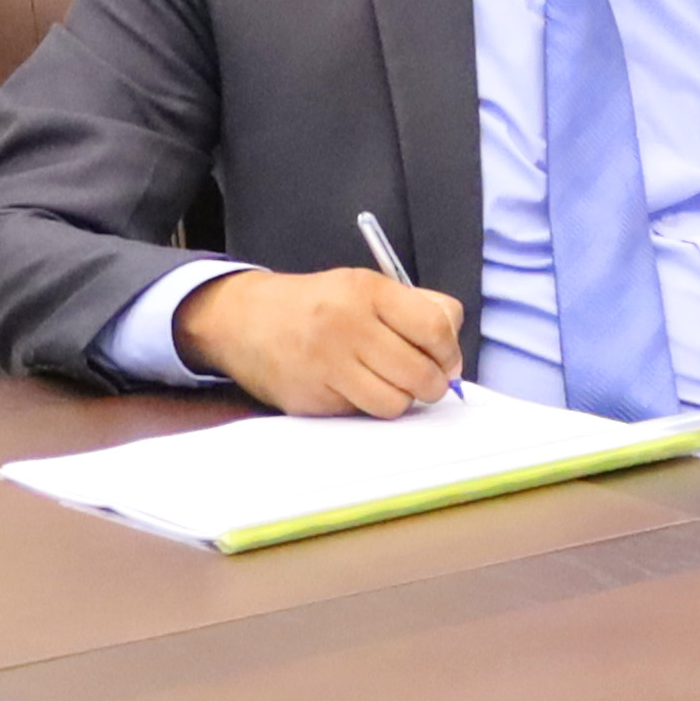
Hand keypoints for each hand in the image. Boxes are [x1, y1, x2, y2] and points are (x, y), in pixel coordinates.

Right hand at [176, 265, 462, 414]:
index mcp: (366, 291)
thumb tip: (454, 351)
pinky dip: (367, 406)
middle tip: (427, 381)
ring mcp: (326, 364)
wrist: (245, 320)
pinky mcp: (311, 397)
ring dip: (402, 399)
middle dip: (433, 384)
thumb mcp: (364, 287)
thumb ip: (417, 307)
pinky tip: (354, 388)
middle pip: (421, 373)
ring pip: (395, 403)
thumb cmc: (317, 305)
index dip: (450, 352)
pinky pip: (362, 413)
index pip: (435, 327)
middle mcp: (346, 325)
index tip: (448, 360)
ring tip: (390, 384)